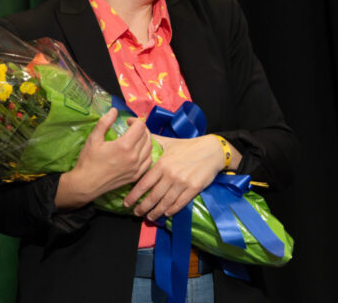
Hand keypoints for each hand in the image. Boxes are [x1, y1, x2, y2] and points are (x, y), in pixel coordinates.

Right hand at [55, 110, 151, 209]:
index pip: (140, 127)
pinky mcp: (136, 176)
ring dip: (145, 139)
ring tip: (135, 138)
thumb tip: (114, 110)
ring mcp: (136, 168)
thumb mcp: (94, 138)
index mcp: (124, 146)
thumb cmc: (88, 160)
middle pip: (147, 136)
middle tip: (131, 128)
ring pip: (150, 148)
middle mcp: (134, 157)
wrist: (86, 184)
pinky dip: (146, 152)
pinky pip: (148, 161)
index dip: (135, 120)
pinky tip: (138, 151)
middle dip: (140, 128)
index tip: (127, 121)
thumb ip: (105, 122)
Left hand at [122, 134, 240, 220]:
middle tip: (136, 213)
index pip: (144, 183)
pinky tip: (165, 213)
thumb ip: (149, 138)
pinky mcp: (194, 189)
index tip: (126, 203)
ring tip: (149, 216)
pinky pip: (179, 203)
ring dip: (156, 212)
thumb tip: (130, 121)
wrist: (211, 151)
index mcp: (162, 163)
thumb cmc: (186, 146)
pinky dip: (171, 210)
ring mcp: (182, 183)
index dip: (134, 195)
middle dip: (142, 207)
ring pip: (165, 202)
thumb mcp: (167, 142)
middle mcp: (171, 174)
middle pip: (153, 196)